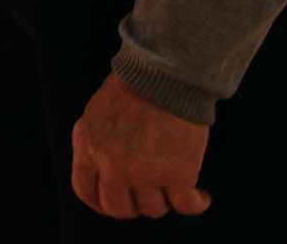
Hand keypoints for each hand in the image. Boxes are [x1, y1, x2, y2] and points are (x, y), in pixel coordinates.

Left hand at [71, 74, 210, 220]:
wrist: (162, 77)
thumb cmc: (130, 93)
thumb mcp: (94, 117)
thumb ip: (90, 146)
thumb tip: (96, 177)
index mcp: (90, 149)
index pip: (86, 192)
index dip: (101, 203)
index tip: (115, 204)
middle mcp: (114, 165)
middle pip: (119, 209)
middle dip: (132, 206)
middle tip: (146, 196)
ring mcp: (145, 173)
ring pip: (153, 209)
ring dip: (164, 200)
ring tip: (172, 186)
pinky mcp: (177, 175)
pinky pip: (186, 206)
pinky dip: (196, 204)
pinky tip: (200, 196)